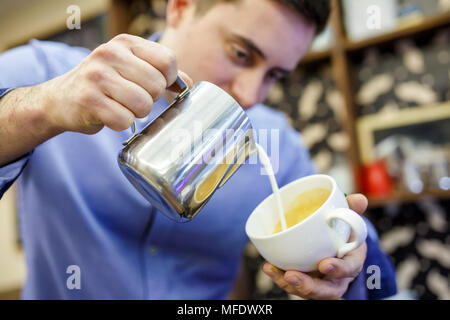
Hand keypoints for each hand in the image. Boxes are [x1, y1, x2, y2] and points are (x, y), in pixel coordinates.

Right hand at [41, 33, 192, 133]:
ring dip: (137, 113)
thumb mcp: (131, 69)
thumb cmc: (104, 85)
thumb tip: (189, 84)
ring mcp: (97, 76)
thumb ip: (161, 73)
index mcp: (126, 43)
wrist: (61, 99)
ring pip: (143, 104)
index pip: (168, 61)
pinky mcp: (88, 100)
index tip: (157, 87)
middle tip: (134, 98)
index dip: (169, 80)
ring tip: (122, 106)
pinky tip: (109, 115)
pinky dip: (121, 124)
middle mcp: (110, 53)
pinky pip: (124, 120)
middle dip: (151, 99)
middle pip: (157, 85)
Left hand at [262, 194, 367, 299]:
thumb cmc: (344, 232)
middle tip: (293, 275)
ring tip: (276, 272)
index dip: (339, 269)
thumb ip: (353, 209)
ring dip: (291, 284)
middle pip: (327, 290)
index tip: (325, 264)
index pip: (350, 268)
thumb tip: (359, 199)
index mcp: (352, 260)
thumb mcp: (350, 220)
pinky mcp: (306, 282)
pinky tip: (269, 268)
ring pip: (309, 291)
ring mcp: (321, 282)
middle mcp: (338, 277)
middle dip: (309, 286)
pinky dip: (280, 278)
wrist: (337, 242)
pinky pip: (294, 285)